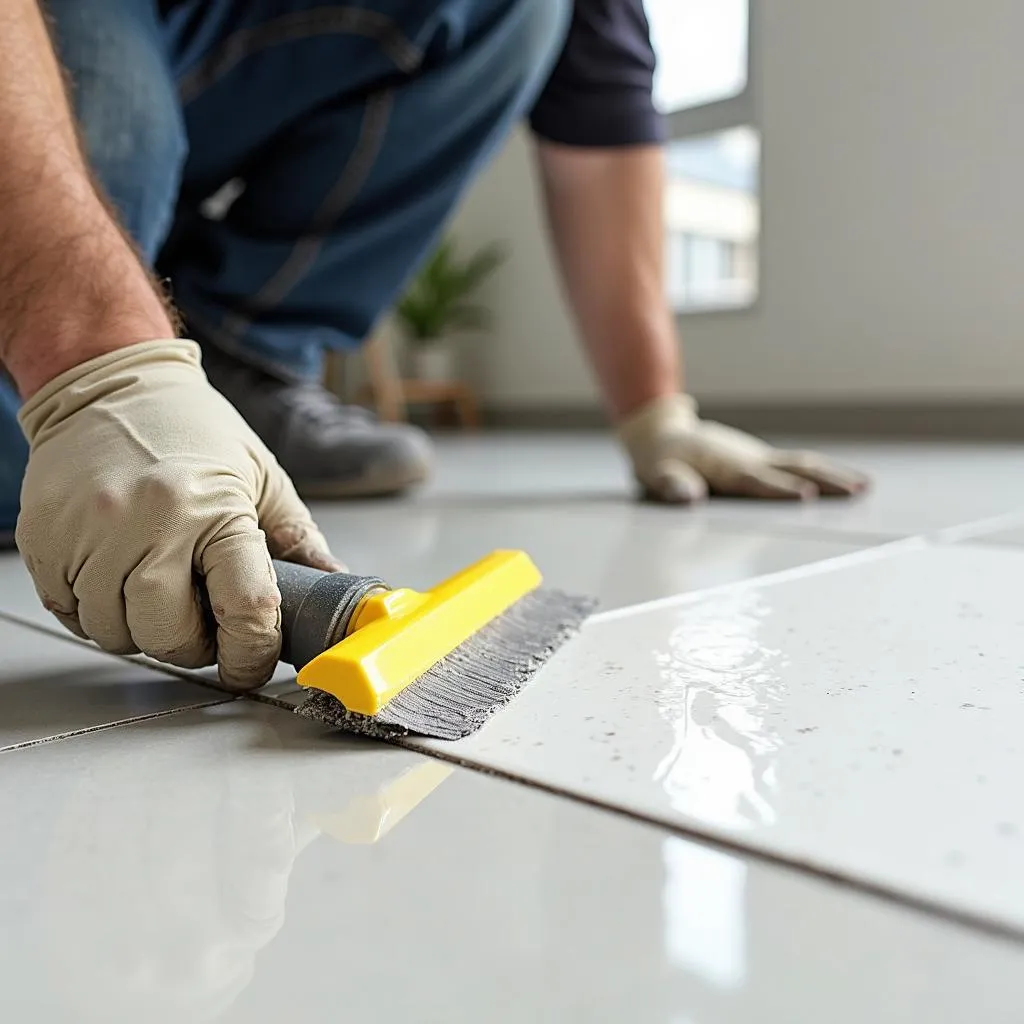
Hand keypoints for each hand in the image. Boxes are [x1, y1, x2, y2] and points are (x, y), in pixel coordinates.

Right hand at [16, 339, 340, 688]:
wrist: (109, 382)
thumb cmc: (191, 428)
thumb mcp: (261, 475)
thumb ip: (297, 537)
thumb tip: (332, 583)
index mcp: (215, 510)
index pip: (244, 609)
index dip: (252, 653)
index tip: (250, 662)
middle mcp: (148, 523)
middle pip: (169, 635)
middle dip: (194, 646)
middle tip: (203, 624)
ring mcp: (90, 533)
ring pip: (115, 632)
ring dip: (142, 630)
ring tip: (159, 592)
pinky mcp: (46, 538)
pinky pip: (70, 613)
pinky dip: (98, 612)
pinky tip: (118, 579)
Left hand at [618, 395, 869, 502]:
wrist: (665, 434)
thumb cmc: (660, 462)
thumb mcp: (656, 475)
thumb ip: (672, 486)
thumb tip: (688, 497)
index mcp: (724, 468)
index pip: (755, 481)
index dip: (778, 488)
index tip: (804, 495)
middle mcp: (749, 461)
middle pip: (793, 470)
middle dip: (825, 481)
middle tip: (857, 491)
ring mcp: (760, 458)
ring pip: (803, 465)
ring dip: (834, 476)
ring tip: (866, 487)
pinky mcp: (764, 460)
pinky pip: (799, 465)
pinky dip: (825, 473)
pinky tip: (848, 484)